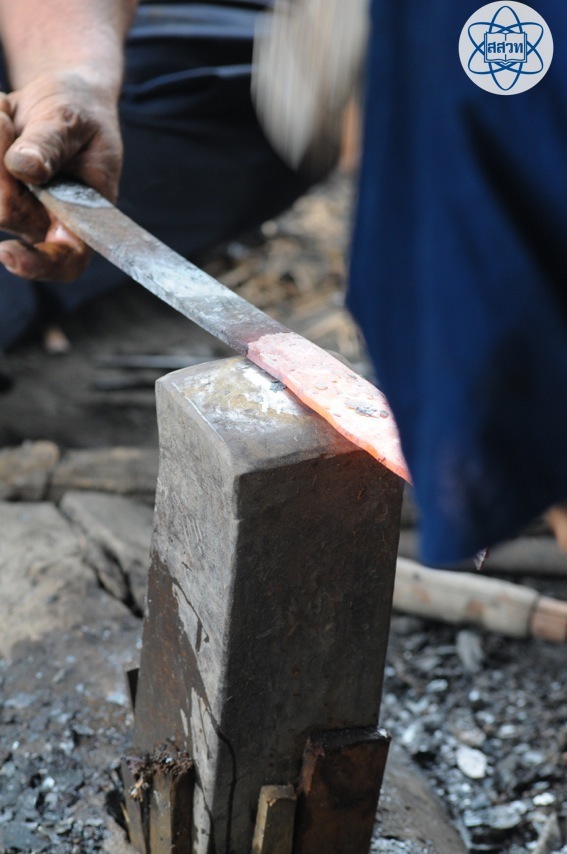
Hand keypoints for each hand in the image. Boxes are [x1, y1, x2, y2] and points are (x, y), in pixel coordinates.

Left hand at [0, 72, 122, 281]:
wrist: (61, 97)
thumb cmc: (79, 114)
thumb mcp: (73, 121)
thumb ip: (52, 145)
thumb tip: (24, 168)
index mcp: (80, 221)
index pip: (64, 262)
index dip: (36, 265)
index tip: (6, 253)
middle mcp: (42, 222)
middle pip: (5, 214)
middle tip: (1, 119)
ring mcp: (13, 208)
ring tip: (2, 111)